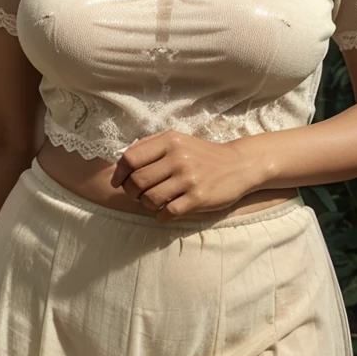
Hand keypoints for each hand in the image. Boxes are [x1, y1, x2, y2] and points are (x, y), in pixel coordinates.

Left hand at [109, 131, 265, 222]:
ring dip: (146, 204)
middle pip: (137, 181)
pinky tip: (164, 212)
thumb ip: (150, 145)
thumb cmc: (202, 154)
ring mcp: (189, 179)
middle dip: (131, 192)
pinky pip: (167, 212)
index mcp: (169, 141)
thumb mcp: (178, 140)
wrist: (238, 165)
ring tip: (153, 202)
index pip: (130, 158)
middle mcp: (178, 158)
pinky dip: (160, 215)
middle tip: (137, 195)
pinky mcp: (198, 198)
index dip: (119, 173)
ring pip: (150, 199)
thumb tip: (122, 158)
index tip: (118, 182)